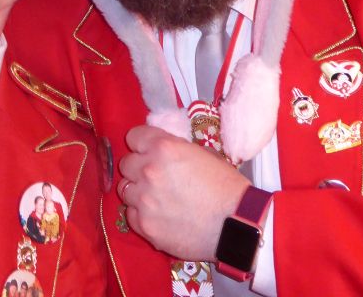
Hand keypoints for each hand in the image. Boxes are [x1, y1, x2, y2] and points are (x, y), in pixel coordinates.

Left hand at [117, 125, 248, 259]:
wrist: (237, 225)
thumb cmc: (226, 186)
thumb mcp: (203, 153)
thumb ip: (175, 149)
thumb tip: (161, 151)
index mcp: (164, 148)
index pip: (134, 137)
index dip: (141, 144)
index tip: (147, 151)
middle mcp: (148, 171)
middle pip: (126, 164)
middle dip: (138, 169)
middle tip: (155, 178)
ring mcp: (144, 200)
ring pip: (125, 190)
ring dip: (138, 192)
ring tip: (157, 199)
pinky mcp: (145, 225)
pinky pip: (130, 215)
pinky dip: (141, 214)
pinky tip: (159, 216)